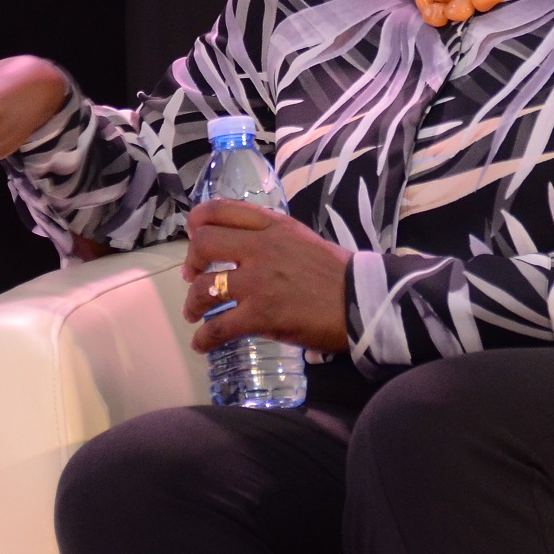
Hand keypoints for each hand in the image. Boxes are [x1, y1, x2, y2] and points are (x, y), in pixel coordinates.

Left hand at [180, 200, 351, 353]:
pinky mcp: (261, 315)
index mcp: (272, 226)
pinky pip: (218, 328)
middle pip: (203, 244)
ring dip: (193, 303)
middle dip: (191, 262)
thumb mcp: (301, 238)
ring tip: (195, 314)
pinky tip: (202, 344)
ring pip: (204, 288)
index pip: (220, 210)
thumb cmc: (337, 272)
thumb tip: (242, 245)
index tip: (196, 239)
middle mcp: (260, 248)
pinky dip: (204, 338)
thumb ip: (271, 236)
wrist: (362, 301)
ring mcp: (259, 282)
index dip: (197, 223)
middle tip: (193, 277)